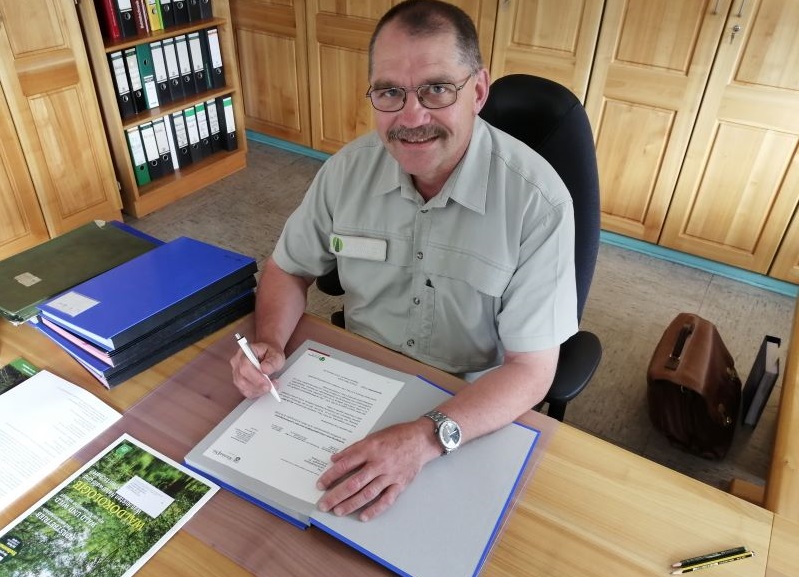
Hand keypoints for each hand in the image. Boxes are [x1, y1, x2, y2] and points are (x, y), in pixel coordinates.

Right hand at [230, 342, 284, 398]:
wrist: (267, 354)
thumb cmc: (270, 353)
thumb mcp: (276, 355)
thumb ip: (272, 361)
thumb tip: (265, 369)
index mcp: (245, 352)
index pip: (245, 367)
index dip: (256, 377)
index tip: (267, 383)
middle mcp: (237, 362)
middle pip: (241, 379)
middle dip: (257, 386)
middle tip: (271, 386)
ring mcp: (236, 372)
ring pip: (243, 387)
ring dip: (258, 390)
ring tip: (270, 385)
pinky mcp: (239, 382)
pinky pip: (245, 391)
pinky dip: (256, 393)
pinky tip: (264, 388)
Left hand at [316, 419, 439, 520]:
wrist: (421, 439)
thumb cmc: (397, 436)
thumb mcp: (373, 436)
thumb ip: (354, 448)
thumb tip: (336, 458)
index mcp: (370, 449)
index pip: (345, 465)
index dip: (331, 476)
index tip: (321, 485)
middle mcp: (378, 464)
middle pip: (353, 483)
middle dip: (336, 495)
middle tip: (324, 505)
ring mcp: (389, 475)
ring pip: (367, 494)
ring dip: (351, 504)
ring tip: (338, 511)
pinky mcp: (400, 484)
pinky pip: (386, 500)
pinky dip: (374, 509)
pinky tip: (363, 516)